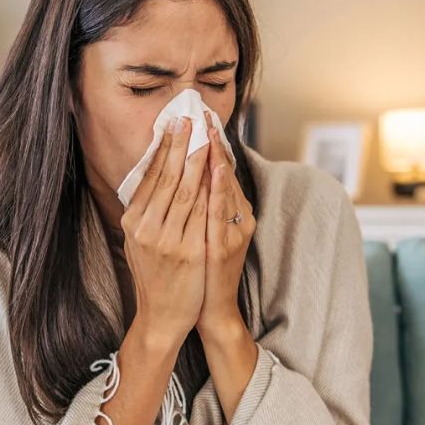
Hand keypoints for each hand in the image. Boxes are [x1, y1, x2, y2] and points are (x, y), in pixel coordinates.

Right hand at [122, 116, 210, 349]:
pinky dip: (210, 187)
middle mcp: (147, 229)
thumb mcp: (138, 243)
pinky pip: (203, 213)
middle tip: (189, 118)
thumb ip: (143, 213)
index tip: (172, 126)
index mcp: (133, 223)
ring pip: (186, 190)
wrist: (162, 316)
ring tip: (205, 135)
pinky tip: (217, 168)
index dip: (162, 149)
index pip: (149, 178)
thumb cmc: (154, 277)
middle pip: (167, 178)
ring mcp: (168, 241)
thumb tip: (151, 178)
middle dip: (179, 145)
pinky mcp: (189, 252)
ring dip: (197, 159)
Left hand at [197, 111, 255, 341]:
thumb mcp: (202, 233)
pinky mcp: (225, 247)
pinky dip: (219, 188)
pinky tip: (215, 168)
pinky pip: (220, 212)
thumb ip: (200, 205)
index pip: (222, 172)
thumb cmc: (201, 272)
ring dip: (217, 158)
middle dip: (214, 142)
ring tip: (210, 131)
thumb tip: (186, 174)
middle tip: (203, 113)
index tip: (202, 117)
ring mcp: (234, 233)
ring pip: (225, 189)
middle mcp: (238, 219)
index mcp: (233, 214)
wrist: (207, 311)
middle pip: (225, 175)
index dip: (213, 144)